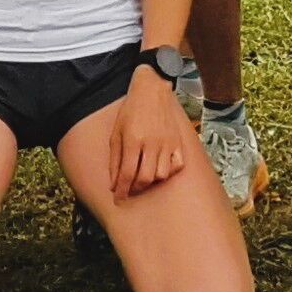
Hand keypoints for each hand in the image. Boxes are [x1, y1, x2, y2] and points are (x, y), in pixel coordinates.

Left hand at [109, 67, 191, 198]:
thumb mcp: (116, 133)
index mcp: (133, 140)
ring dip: (151, 181)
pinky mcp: (178, 141)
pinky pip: (177, 165)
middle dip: (135, 188)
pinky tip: (160, 169)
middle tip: (129, 189)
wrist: (151, 91)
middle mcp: (151, 143)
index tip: (118, 199)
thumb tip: (113, 184)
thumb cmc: (130, 112)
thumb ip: (114, 160)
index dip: (122, 190)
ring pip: (161, 175)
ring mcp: (167, 142)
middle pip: (145, 178)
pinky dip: (168, 172)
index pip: (127, 174)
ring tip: (143, 177)